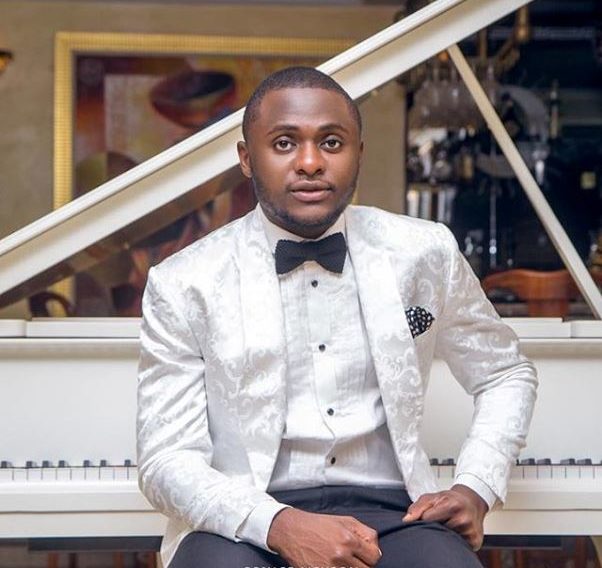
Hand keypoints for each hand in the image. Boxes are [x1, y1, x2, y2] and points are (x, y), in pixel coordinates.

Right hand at [267, 507, 381, 567]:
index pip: (374, 557)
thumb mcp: (344, 520)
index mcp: (348, 539)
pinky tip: (333, 564)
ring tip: (344, 562)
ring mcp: (330, 567)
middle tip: (354, 559)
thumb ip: (364, 533)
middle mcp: (341, 555)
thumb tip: (376, 548)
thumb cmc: (318, 525)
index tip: (365, 554)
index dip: (371, 556)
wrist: (292, 531)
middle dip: (362, 565)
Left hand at [402, 484, 487, 549]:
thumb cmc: (450, 500)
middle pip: (437, 530)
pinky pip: (457, 545)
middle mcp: (463, 519)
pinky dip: (453, 540)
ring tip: (448, 524)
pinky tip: (455, 531)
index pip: (428, 519)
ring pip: (446, 539)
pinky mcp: (474, 541)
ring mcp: (470, 532)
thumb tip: (406, 520)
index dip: (424, 518)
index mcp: (452, 505)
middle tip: (439, 519)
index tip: (429, 515)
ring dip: (443, 534)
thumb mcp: (432, 497)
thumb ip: (417, 507)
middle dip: (434, 527)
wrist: (472, 503)